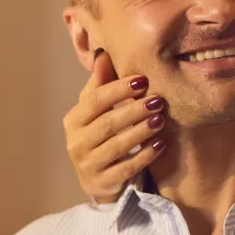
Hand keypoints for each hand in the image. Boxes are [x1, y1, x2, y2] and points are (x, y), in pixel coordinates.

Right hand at [64, 51, 167, 202]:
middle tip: (158, 100)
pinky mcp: (103, 182)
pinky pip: (126, 168)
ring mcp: (88, 165)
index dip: (119, 89)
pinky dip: (145, 155)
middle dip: (133, 110)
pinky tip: (161, 143)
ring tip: (161, 119)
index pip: (96, 101)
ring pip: (116, 146)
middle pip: (107, 123)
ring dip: (140, 131)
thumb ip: (101, 83)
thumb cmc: (101, 135)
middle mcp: (76, 143)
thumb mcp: (98, 110)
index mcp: (73, 120)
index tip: (143, 80)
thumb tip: (103, 52)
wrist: (98, 178)